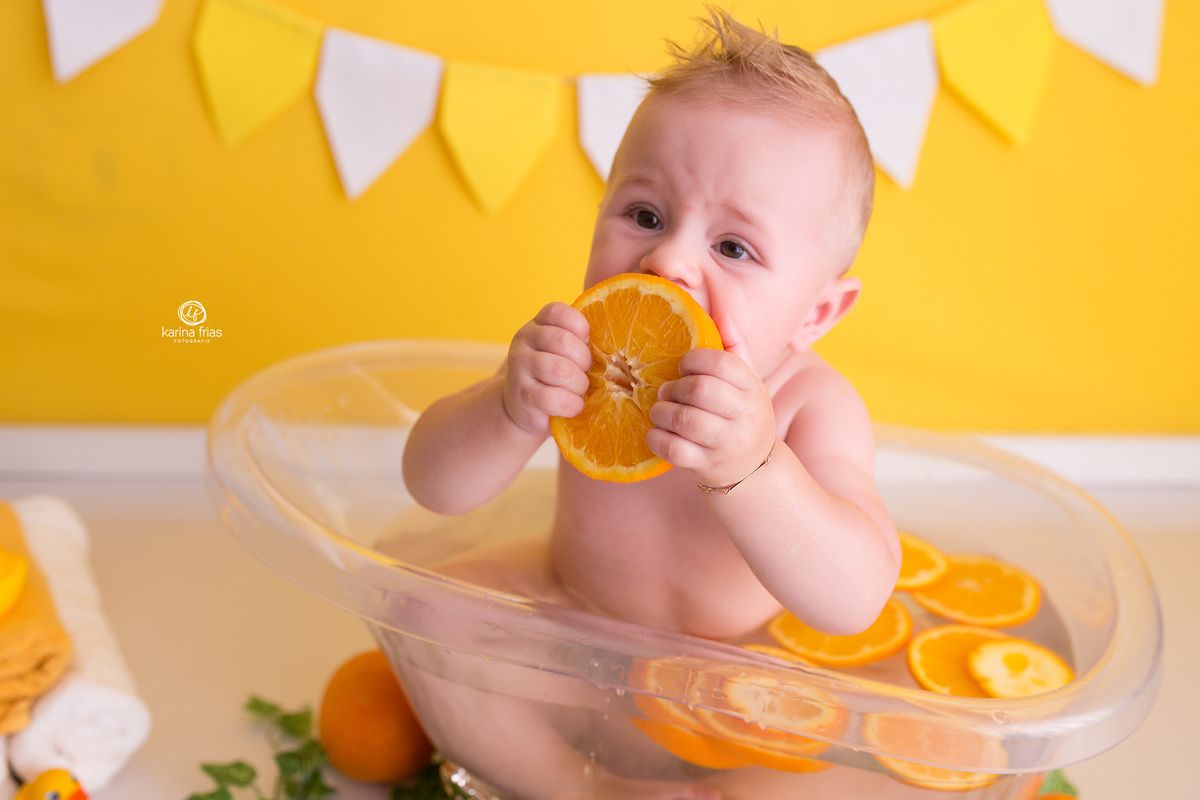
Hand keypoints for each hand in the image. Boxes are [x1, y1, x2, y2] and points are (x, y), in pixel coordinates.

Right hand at [503, 302, 592, 435]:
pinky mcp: (522, 395)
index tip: (588, 342)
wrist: (526, 407)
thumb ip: (581, 336)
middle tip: (587, 372)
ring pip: (558, 369)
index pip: (557, 311)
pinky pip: (552, 398)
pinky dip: (571, 404)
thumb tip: (618, 314)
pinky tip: (575, 406)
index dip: (579, 325)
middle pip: (562, 341)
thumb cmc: (556, 374)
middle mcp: (524, 340)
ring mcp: (519, 367)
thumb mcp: (565, 350)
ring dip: (579, 384)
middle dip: (584, 360)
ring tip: (580, 390)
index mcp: (538, 324)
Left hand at [647, 314, 775, 487]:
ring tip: (659, 410)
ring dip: (661, 412)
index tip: (683, 366)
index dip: (694, 359)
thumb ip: (735, 348)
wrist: (752, 468)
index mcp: (752, 389)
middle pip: (700, 390)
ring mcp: (726, 444)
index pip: (722, 364)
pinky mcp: (706, 465)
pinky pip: (674, 450)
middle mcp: (744, 416)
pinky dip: (656, 439)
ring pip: (684, 420)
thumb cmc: (742, 415)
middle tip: (667, 390)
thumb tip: (720, 314)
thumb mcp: (749, 382)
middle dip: (674, 387)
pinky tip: (656, 433)